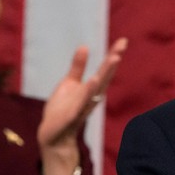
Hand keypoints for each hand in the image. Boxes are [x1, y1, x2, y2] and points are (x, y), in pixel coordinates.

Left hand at [37, 38, 127, 174]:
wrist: (52, 134)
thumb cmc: (62, 109)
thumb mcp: (70, 83)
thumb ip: (78, 67)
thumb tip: (85, 46)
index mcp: (92, 88)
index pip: (105, 70)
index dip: (113, 55)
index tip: (123, 40)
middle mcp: (91, 97)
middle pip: (104, 77)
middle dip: (112, 61)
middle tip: (122, 46)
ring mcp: (82, 106)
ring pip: (96, 89)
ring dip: (104, 74)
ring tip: (113, 59)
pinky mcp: (71, 115)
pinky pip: (81, 103)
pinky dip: (88, 92)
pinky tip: (93, 81)